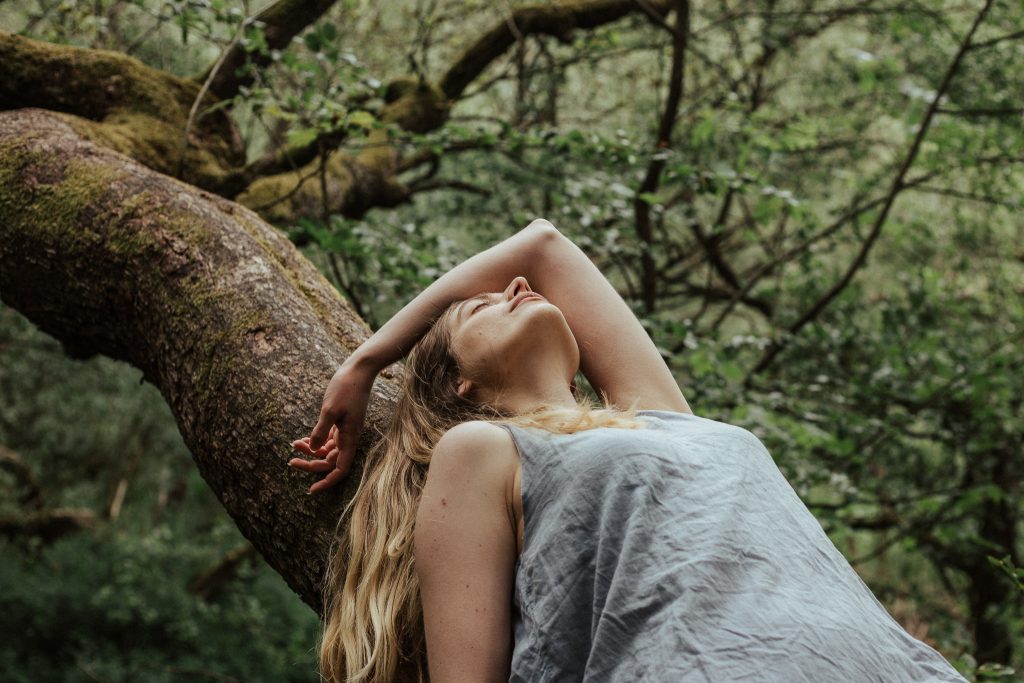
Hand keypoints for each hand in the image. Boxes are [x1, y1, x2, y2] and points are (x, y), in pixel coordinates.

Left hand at [289, 359, 376, 493]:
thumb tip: (312, 449)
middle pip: (330, 462)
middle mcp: (349, 438)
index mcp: (350, 438)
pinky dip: (314, 441)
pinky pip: (327, 439)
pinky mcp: (341, 422)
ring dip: (310, 451)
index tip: (311, 489)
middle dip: (310, 464)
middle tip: (291, 462)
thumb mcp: (330, 409)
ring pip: (327, 451)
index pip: (340, 469)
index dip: (327, 482)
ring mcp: (345, 430)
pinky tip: (301, 439)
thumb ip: (320, 431)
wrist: (359, 370)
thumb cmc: (346, 388)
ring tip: (293, 445)